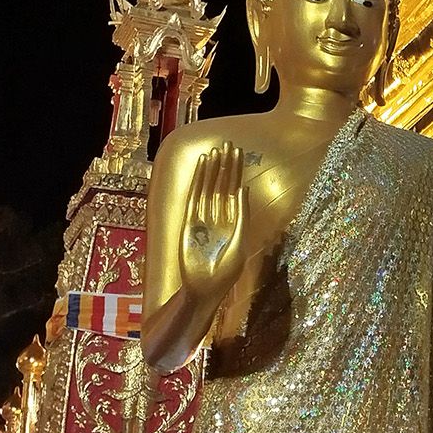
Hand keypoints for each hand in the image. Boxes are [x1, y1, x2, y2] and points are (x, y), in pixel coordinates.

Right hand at [178, 146, 248, 299]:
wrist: (203, 288)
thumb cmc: (225, 272)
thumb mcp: (239, 244)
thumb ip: (242, 216)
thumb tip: (243, 189)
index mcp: (234, 223)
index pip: (236, 191)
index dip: (237, 173)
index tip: (239, 154)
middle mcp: (218, 217)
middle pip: (223, 186)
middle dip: (226, 166)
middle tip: (229, 144)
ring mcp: (203, 219)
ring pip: (209, 188)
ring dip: (212, 170)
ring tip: (216, 151)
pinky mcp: (189, 222)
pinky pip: (194, 197)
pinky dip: (198, 182)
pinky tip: (201, 168)